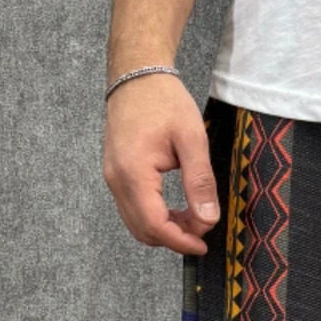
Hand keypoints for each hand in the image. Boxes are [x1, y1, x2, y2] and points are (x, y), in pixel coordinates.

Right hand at [102, 73, 219, 255]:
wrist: (136, 76)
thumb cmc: (164, 101)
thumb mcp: (191, 139)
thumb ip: (200, 181)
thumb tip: (208, 219)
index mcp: (133, 173)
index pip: (155, 225)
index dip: (180, 241)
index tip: (203, 244)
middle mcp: (116, 180)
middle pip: (143, 230)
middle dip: (175, 237)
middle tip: (203, 227)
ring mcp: (112, 178)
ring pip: (136, 223)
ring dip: (165, 229)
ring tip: (193, 217)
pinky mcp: (115, 174)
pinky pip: (133, 209)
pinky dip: (154, 217)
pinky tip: (176, 209)